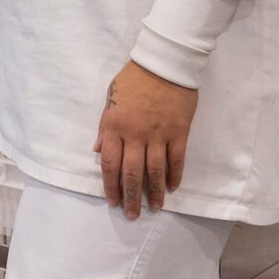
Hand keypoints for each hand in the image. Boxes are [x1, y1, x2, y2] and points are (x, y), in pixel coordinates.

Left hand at [95, 60, 197, 219]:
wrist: (163, 63)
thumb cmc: (133, 79)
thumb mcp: (110, 98)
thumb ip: (105, 127)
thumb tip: (99, 151)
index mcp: (114, 126)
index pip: (110, 164)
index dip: (111, 186)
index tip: (113, 201)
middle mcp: (135, 134)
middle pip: (132, 174)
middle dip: (131, 198)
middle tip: (133, 215)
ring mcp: (158, 135)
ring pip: (155, 171)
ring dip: (155, 192)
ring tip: (155, 207)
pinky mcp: (178, 132)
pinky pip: (176, 160)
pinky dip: (174, 175)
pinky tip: (172, 187)